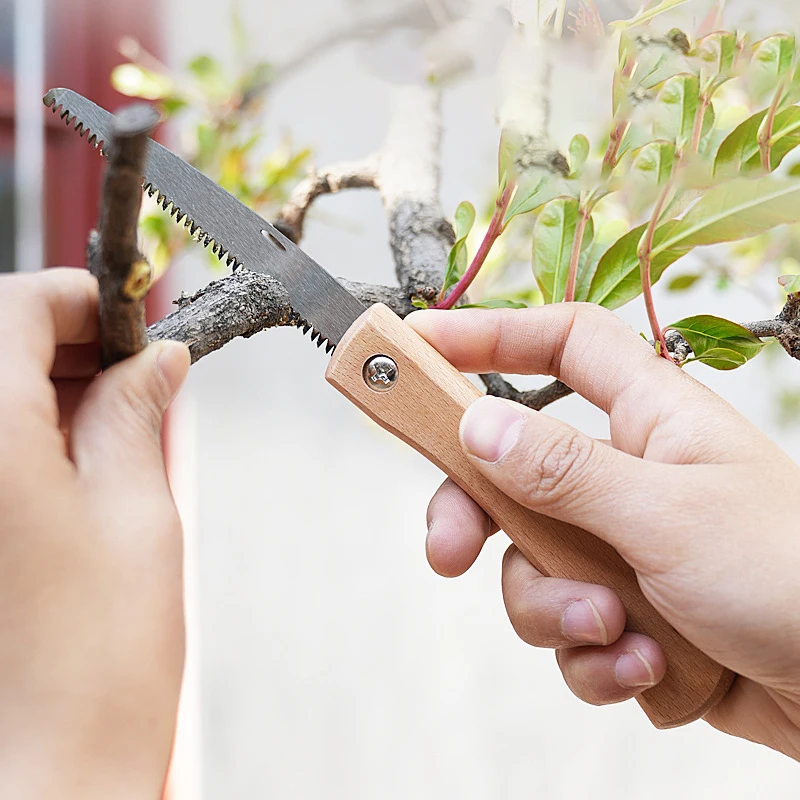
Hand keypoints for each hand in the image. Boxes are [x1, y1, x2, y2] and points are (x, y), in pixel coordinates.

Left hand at [0, 269, 189, 797]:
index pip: (12, 305)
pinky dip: (22, 434)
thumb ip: (137, 415)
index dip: (79, 298)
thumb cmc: (97, 661)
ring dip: (44, 389)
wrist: (45, 775)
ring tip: (115, 424)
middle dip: (65, 344)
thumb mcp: (137, 511)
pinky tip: (73, 463)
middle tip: (137, 374)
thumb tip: (156, 359)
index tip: (131, 318)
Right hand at [408, 303, 799, 759]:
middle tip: (448, 554)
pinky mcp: (630, 616)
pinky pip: (572, 634)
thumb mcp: (668, 517)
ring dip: (563, 616)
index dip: (489, 334)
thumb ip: (564, 471)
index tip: (419, 344)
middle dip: (477, 520)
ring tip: (624, 637)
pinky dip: (602, 662)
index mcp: (650, 420)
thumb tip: (477, 425)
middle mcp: (627, 478)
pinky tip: (654, 673)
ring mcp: (624, 549)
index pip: (560, 344)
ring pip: (534, 568)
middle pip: (511, 472)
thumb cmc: (795, 579)